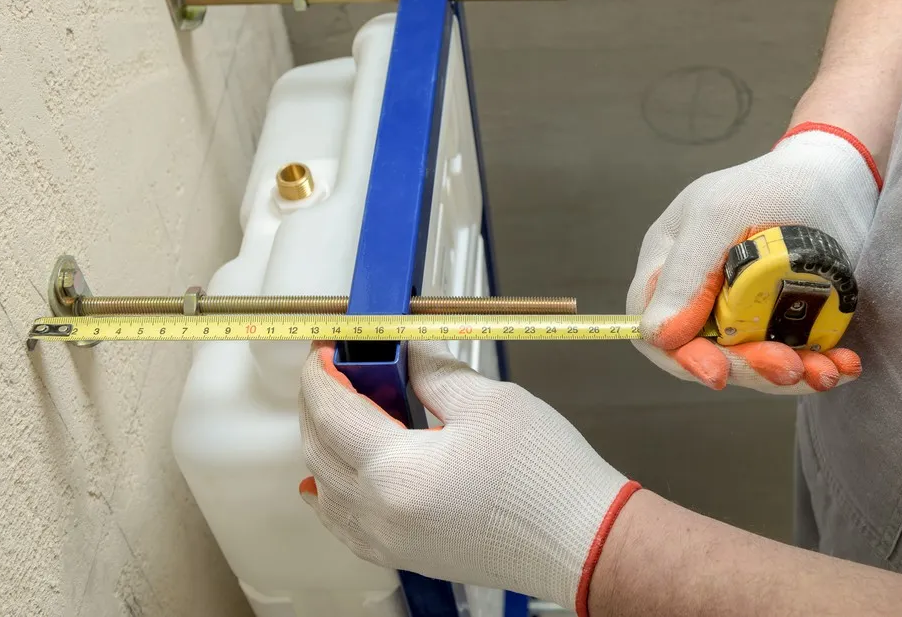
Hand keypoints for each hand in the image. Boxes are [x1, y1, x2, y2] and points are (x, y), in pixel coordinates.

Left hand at [298, 341, 639, 613]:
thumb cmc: (547, 477)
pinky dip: (332, 492)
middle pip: (319, 449)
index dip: (321, 372)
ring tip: (347, 406)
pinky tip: (334, 478)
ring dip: (324, 443)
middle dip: (319, 401)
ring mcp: (391, 542)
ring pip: (326, 489)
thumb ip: (432, 369)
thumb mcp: (487, 402)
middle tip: (337, 365)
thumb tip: (404, 347)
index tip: (324, 346)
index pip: (331, 412)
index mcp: (396, 473)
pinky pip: (346, 524)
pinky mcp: (408, 555)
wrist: (582, 541)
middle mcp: (381, 515)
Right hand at [626, 124, 879, 393]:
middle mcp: (700, 294)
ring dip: (790, 376)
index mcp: (669, 265)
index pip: (656, 329)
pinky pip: (791, 356)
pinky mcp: (784, 319)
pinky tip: (842, 364)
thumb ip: (684, 275)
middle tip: (789, 366)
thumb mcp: (719, 216)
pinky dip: (818, 367)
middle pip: (708, 353)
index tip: (717, 372)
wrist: (841, 176)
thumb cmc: (774, 184)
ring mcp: (744, 310)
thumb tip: (659, 336)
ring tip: (826, 370)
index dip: (682, 357)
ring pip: (754, 362)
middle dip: (749, 367)